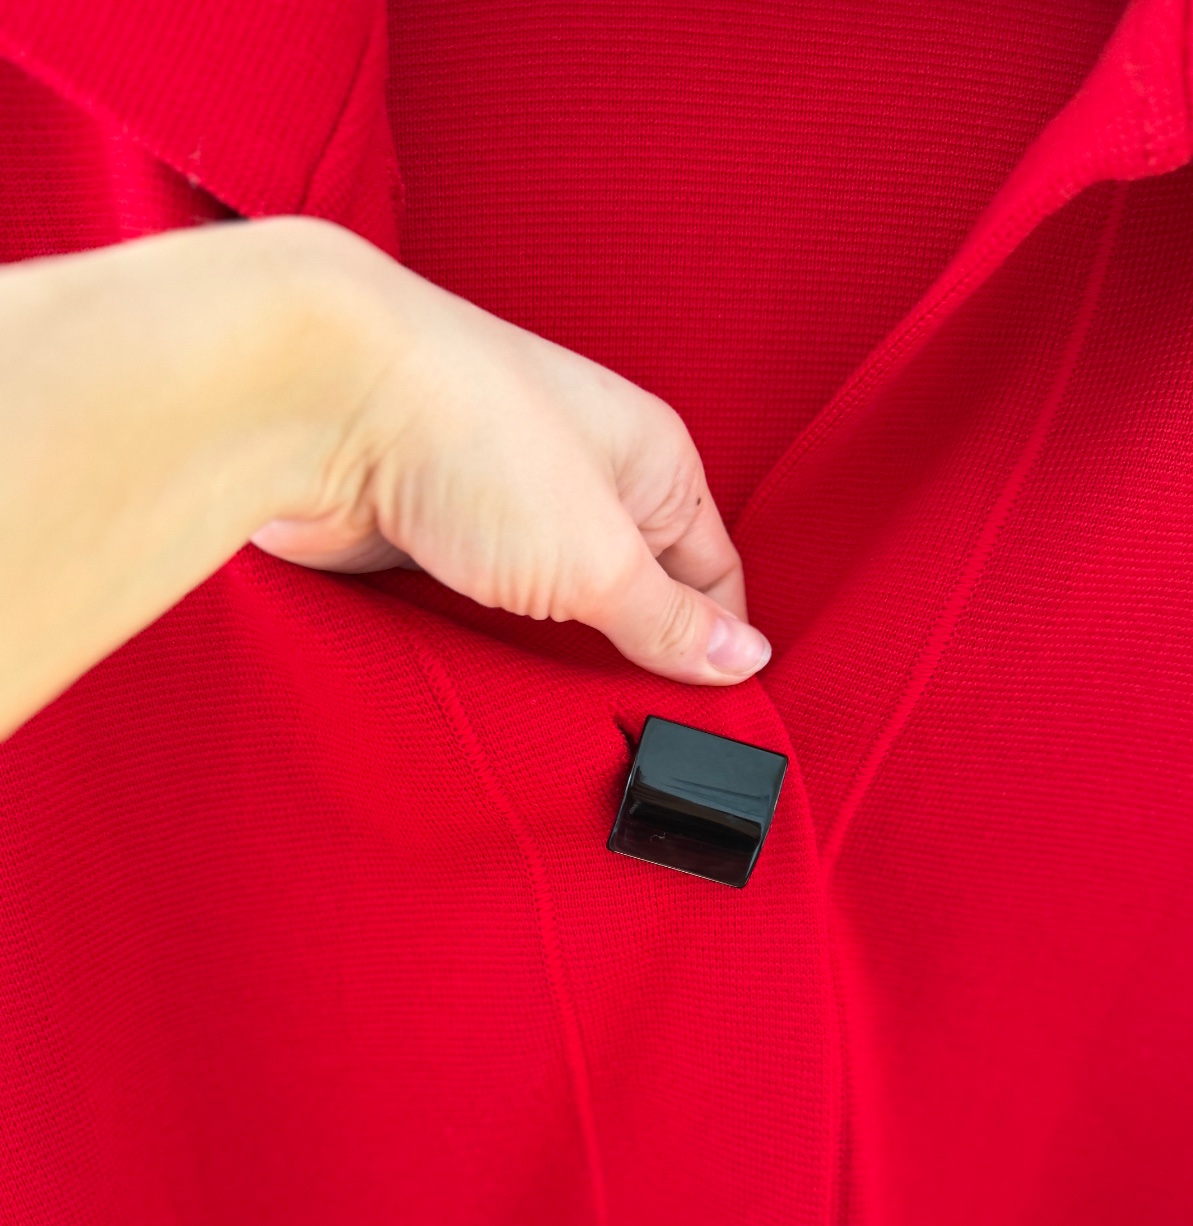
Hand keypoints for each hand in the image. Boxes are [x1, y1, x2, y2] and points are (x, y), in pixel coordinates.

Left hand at [251, 224, 770, 684]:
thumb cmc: (475, 435)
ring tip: (560, 718)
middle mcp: (582, 478)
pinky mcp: (431, 537)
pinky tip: (492, 685)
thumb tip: (744, 657)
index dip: (717, 646)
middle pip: (631, 595)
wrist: (321, 399)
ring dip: (550, 661)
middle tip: (634, 731)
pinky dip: (485, 650)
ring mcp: (503, 509)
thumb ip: (670, 620)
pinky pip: (478, 612)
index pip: (712, 573)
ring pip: (550, 610)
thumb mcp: (604, 557)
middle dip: (629, 660)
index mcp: (650, 459)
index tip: (711, 718)